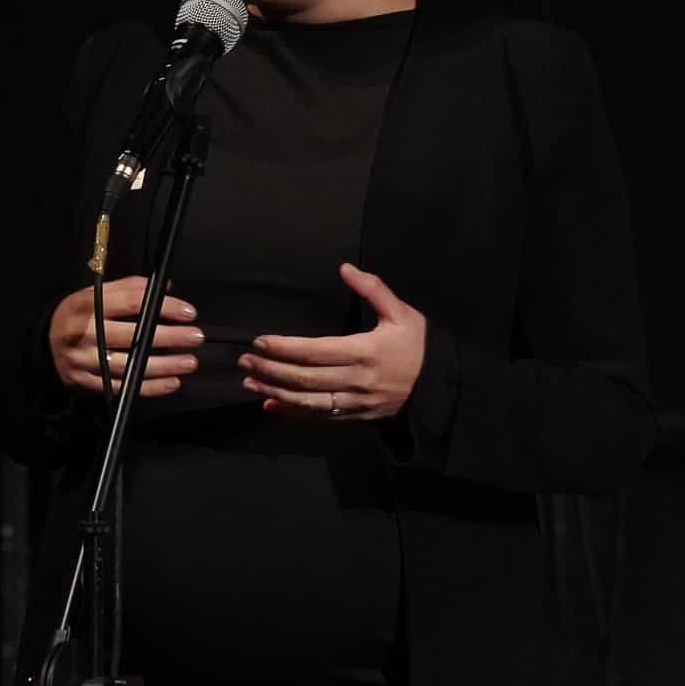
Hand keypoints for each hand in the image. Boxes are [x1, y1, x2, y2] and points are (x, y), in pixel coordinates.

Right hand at [49, 276, 202, 397]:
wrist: (44, 342)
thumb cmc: (79, 314)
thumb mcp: (97, 293)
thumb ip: (130, 289)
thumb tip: (166, 289)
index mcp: (88, 305)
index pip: (132, 303)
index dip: (163, 307)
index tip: (188, 312)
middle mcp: (85, 333)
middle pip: (133, 336)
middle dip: (169, 337)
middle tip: (196, 337)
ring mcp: (85, 360)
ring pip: (129, 365)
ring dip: (163, 366)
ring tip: (189, 362)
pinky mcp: (86, 382)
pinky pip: (122, 387)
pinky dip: (149, 387)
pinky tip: (172, 383)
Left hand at [237, 262, 426, 420]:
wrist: (440, 388)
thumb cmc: (419, 347)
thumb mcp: (402, 313)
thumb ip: (373, 289)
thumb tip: (345, 268)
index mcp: (366, 352)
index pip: (316, 351)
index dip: (285, 348)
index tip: (259, 342)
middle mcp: (357, 380)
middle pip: (306, 379)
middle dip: (271, 371)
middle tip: (244, 362)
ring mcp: (355, 403)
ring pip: (308, 402)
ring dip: (276, 393)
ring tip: (250, 384)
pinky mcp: (355, 417)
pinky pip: (319, 417)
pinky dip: (293, 413)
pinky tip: (271, 406)